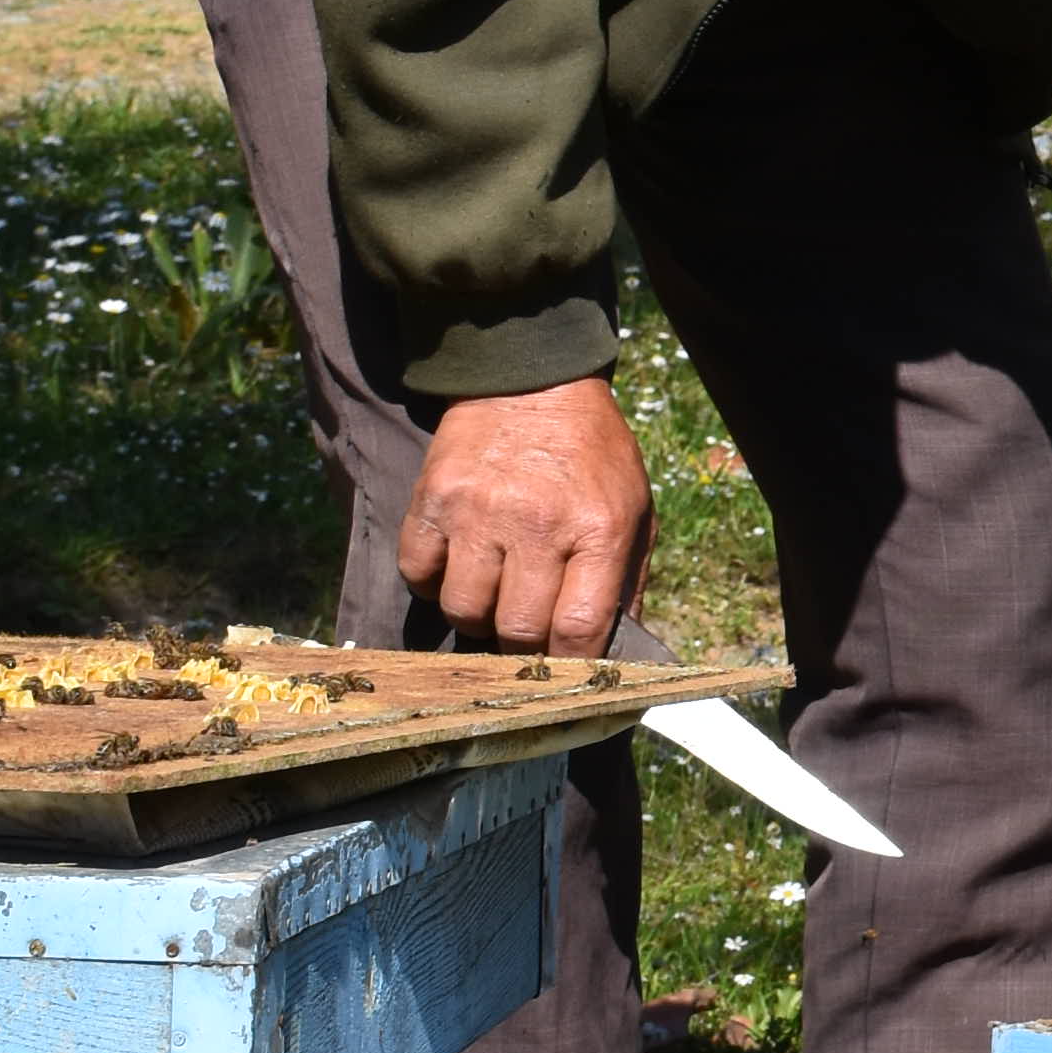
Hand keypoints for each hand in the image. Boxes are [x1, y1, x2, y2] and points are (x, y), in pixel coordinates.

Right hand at [401, 376, 650, 654]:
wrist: (532, 380)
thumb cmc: (591, 455)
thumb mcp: (633, 507)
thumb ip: (627, 580)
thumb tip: (618, 652)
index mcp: (598, 527)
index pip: (578, 628)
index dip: (568, 665)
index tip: (562, 672)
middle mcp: (536, 522)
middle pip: (515, 630)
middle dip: (520, 648)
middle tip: (523, 637)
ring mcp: (478, 511)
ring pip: (462, 610)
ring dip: (475, 617)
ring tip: (491, 596)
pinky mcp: (432, 498)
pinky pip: (418, 572)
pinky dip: (433, 582)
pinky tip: (456, 565)